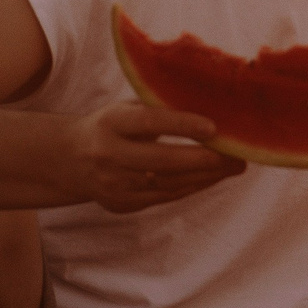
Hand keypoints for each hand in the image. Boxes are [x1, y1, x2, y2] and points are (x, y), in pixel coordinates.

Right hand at [66, 102, 244, 211]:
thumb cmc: (113, 126)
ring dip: (206, 176)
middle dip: (204, 160)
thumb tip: (211, 103)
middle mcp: (107, 155)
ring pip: (168, 183)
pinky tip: (214, 177)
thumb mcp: (126, 108)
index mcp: (110, 123)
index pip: (149, 122)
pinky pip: (165, 197)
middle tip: (237, 154)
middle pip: (161, 161)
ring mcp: (113, 184)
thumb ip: (160, 106)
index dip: (182, 125)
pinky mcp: (121, 204)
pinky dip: (193, 186)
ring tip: (235, 166)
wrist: (71, 160)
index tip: (213, 127)